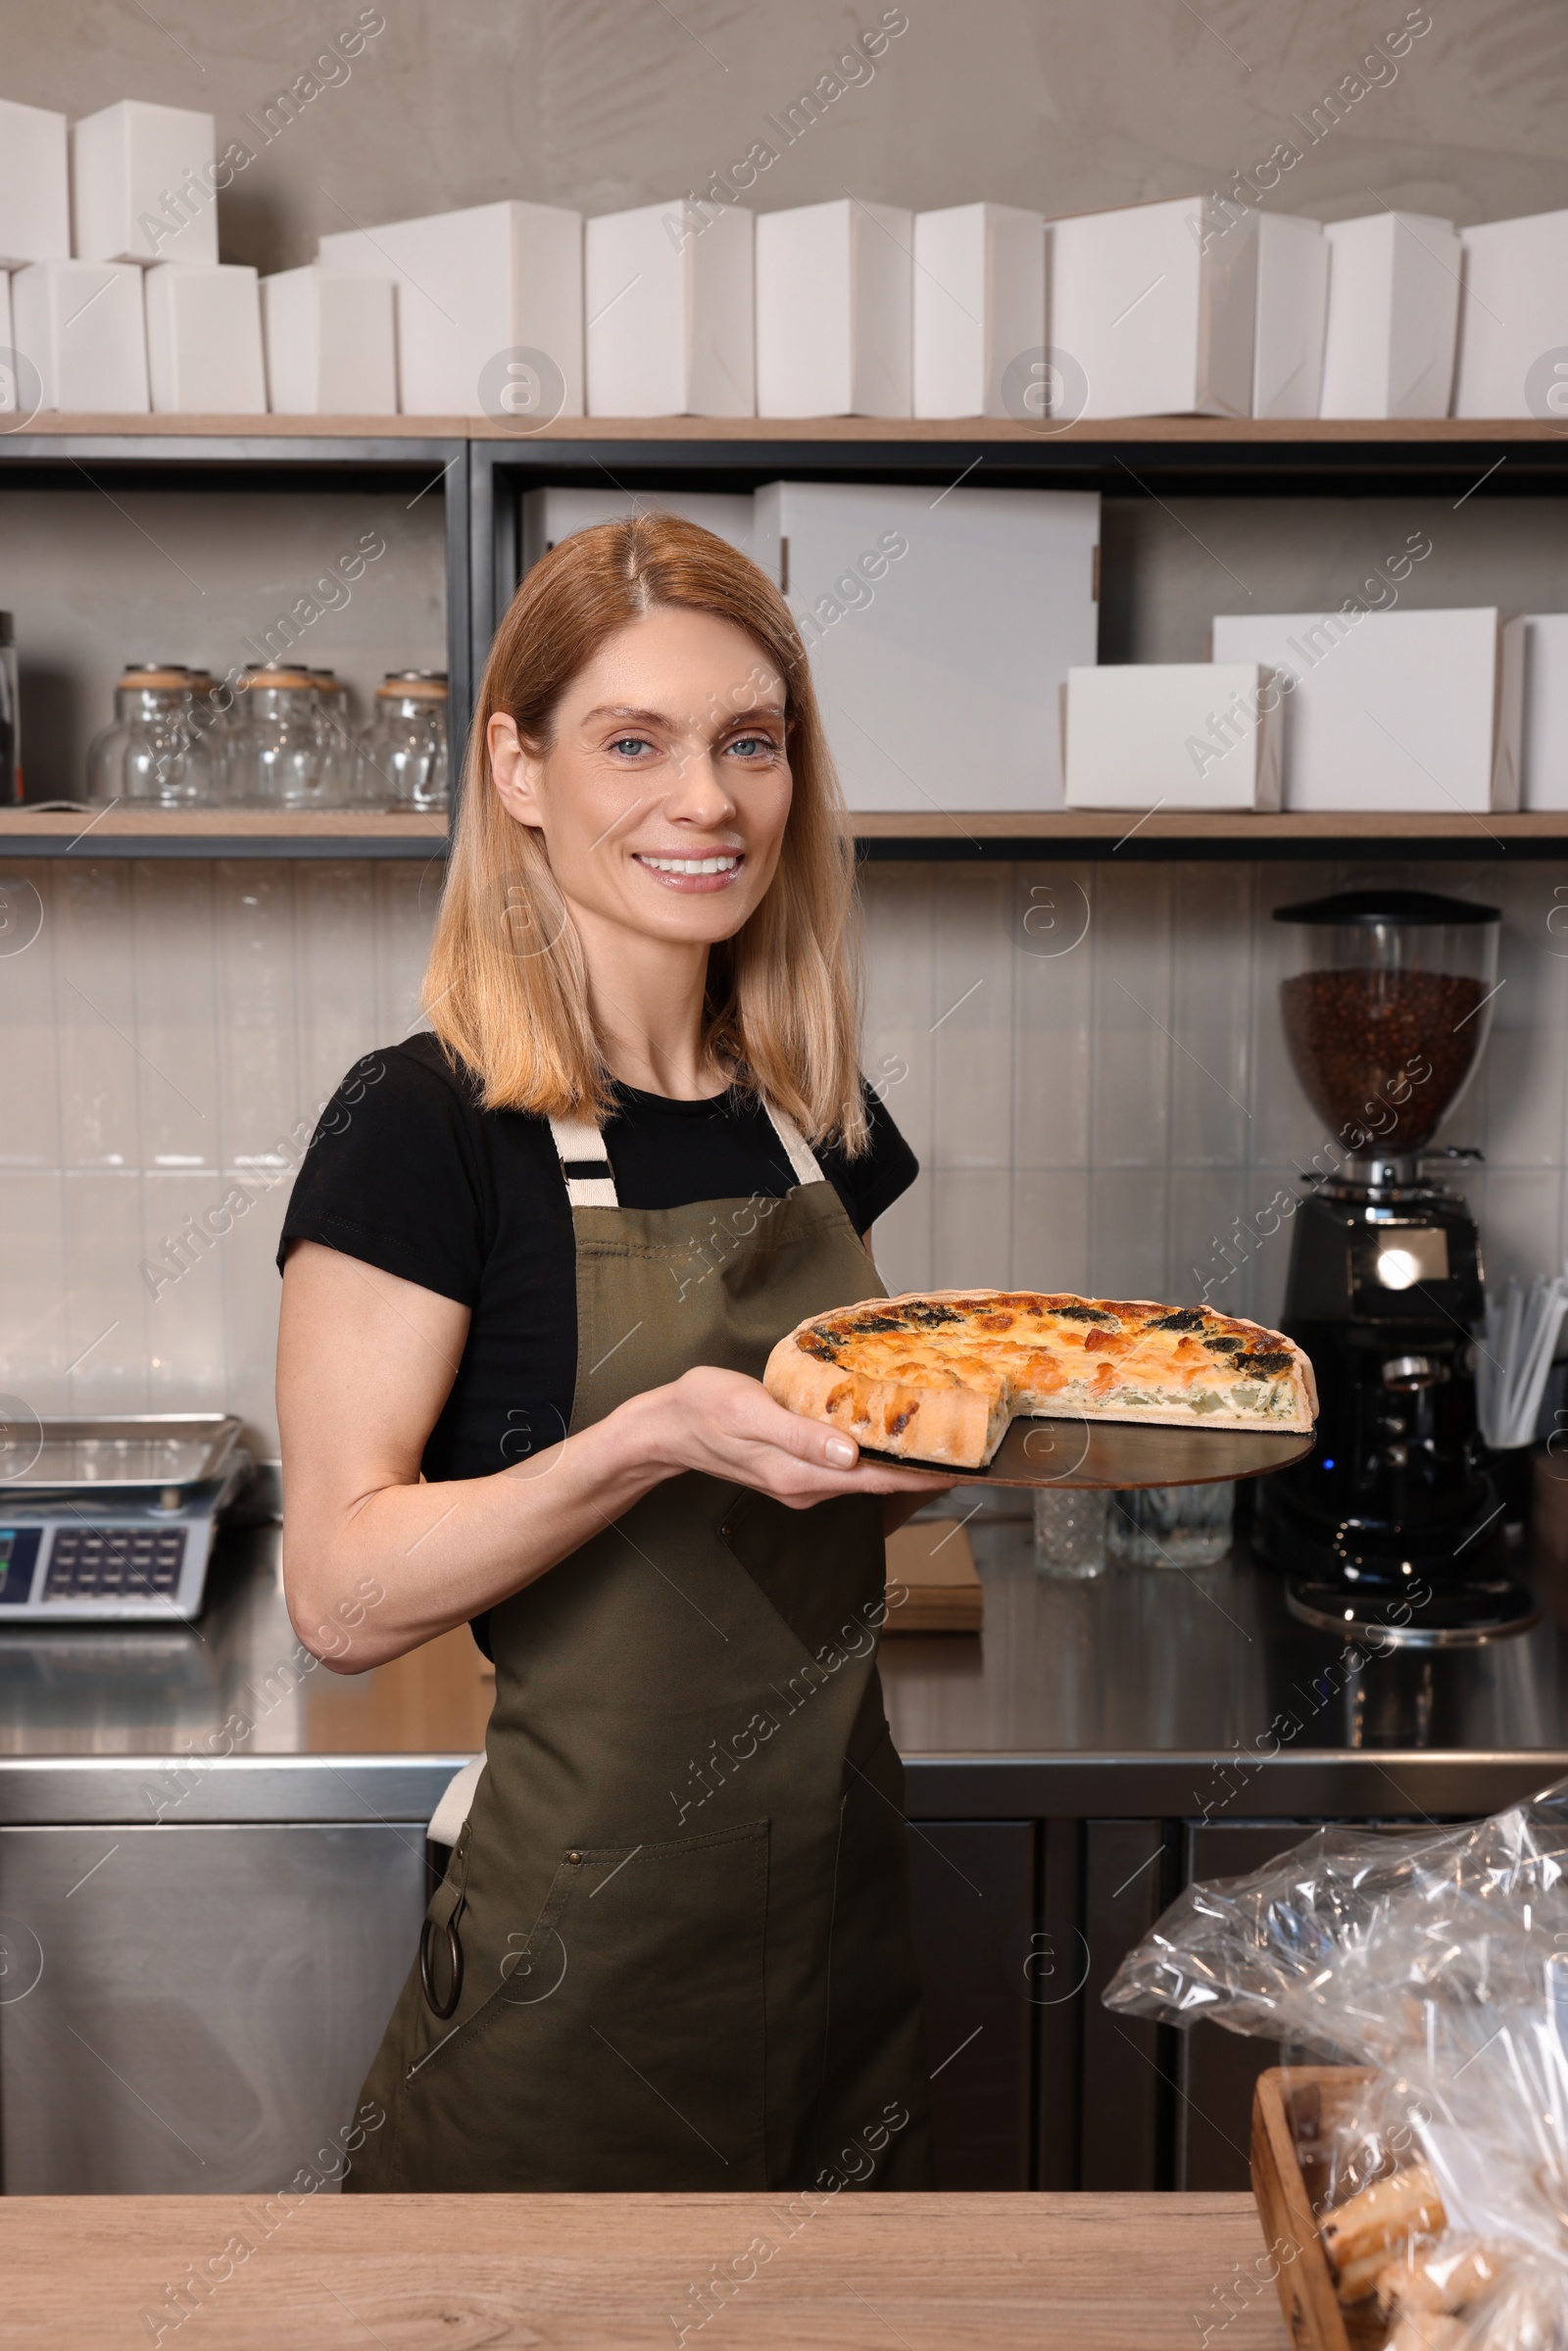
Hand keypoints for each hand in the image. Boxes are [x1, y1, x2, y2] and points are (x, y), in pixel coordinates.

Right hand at [630, 1365, 947, 1510]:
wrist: (666, 1426)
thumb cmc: (705, 1411)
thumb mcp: (751, 1413)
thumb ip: (802, 1436)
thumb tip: (850, 1456)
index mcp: (802, 1476)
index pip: (878, 1481)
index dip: (924, 1476)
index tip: (967, 1467)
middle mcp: (807, 1487)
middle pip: (879, 1484)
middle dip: (924, 1471)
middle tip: (972, 1450)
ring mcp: (802, 1482)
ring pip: (865, 1477)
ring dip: (902, 1464)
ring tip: (943, 1442)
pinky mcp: (795, 1470)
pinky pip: (846, 1468)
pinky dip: (874, 1457)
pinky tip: (890, 1437)